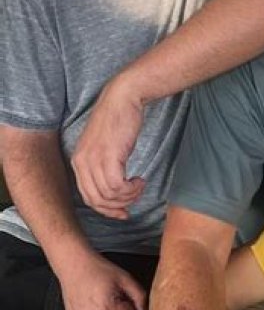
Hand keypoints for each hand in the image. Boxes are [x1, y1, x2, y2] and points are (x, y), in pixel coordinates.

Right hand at [57, 249, 146, 309]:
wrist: (75, 263)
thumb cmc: (98, 269)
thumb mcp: (125, 278)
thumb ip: (139, 295)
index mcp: (106, 308)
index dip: (126, 301)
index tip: (118, 291)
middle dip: (115, 305)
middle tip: (106, 290)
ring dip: (103, 308)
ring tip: (96, 292)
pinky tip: (88, 298)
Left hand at [72, 75, 145, 219]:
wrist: (123, 98)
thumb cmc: (118, 118)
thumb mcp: (103, 145)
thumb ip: (103, 164)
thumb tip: (114, 186)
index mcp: (78, 161)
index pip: (87, 197)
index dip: (106, 209)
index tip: (123, 211)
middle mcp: (82, 162)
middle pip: (97, 200)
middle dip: (118, 206)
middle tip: (134, 199)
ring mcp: (94, 160)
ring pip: (109, 195)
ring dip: (128, 196)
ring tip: (139, 186)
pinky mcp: (109, 157)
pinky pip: (118, 186)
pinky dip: (131, 189)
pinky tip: (140, 180)